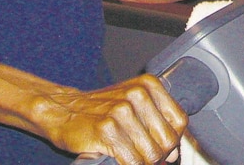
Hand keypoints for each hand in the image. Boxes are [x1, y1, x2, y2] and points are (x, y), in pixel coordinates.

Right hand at [42, 75, 187, 164]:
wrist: (64, 111)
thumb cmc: (100, 110)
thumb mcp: (133, 104)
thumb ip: (156, 122)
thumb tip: (173, 153)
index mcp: (148, 85)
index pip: (179, 121)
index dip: (174, 141)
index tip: (164, 148)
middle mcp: (138, 95)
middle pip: (168, 140)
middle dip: (159, 156)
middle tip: (144, 156)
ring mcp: (122, 112)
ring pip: (151, 155)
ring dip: (142, 162)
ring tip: (130, 156)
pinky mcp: (107, 130)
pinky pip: (132, 161)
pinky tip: (119, 159)